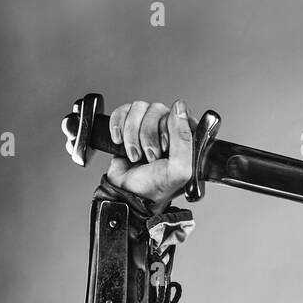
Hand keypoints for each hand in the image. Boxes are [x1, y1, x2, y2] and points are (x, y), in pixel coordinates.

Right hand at [104, 99, 195, 213]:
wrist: (127, 195)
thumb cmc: (155, 188)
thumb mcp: (179, 169)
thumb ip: (184, 139)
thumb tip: (180, 107)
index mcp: (184, 139)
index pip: (180, 114)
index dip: (168, 129)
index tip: (165, 148)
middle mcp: (167, 130)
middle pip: (157, 109)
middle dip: (148, 136)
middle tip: (149, 157)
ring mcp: (147, 127)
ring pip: (138, 108)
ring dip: (132, 134)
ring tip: (135, 155)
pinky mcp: (128, 126)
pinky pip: (122, 111)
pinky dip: (118, 126)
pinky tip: (120, 143)